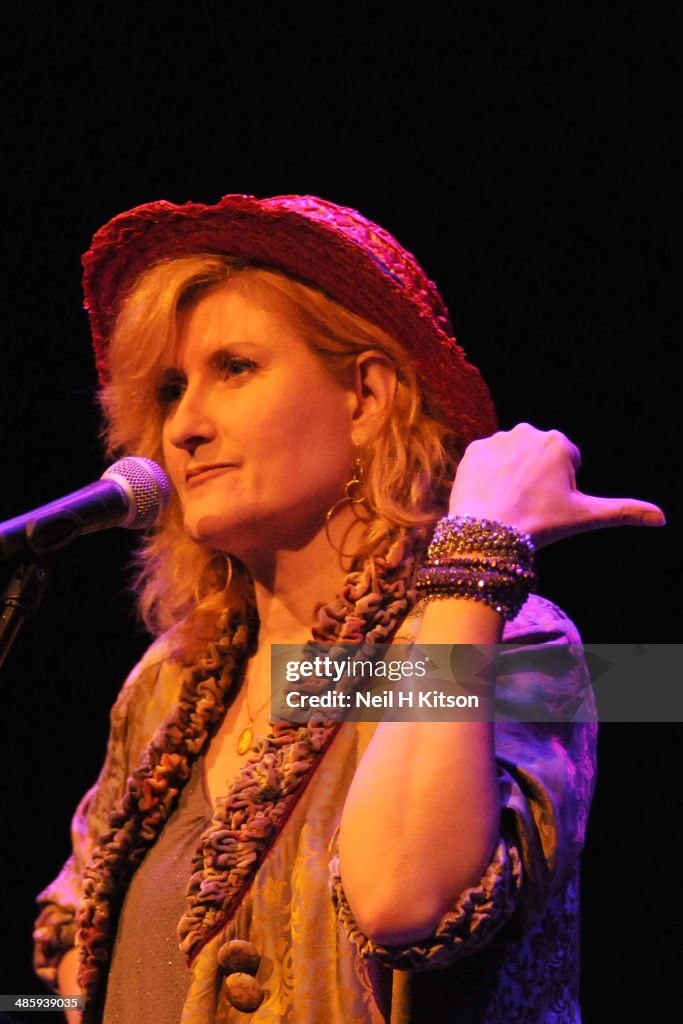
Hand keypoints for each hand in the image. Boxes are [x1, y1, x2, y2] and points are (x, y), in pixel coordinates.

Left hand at [449, 423, 664, 548]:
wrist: (488, 532)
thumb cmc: (540, 523)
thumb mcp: (585, 516)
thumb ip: (624, 511)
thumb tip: (662, 517)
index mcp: (559, 442)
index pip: (567, 461)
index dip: (561, 487)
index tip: (550, 504)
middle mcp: (529, 431)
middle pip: (539, 456)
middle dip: (538, 476)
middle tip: (530, 504)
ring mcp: (498, 438)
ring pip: (512, 458)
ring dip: (512, 474)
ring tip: (509, 501)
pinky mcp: (473, 449)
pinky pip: (486, 461)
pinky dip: (489, 476)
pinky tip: (490, 494)